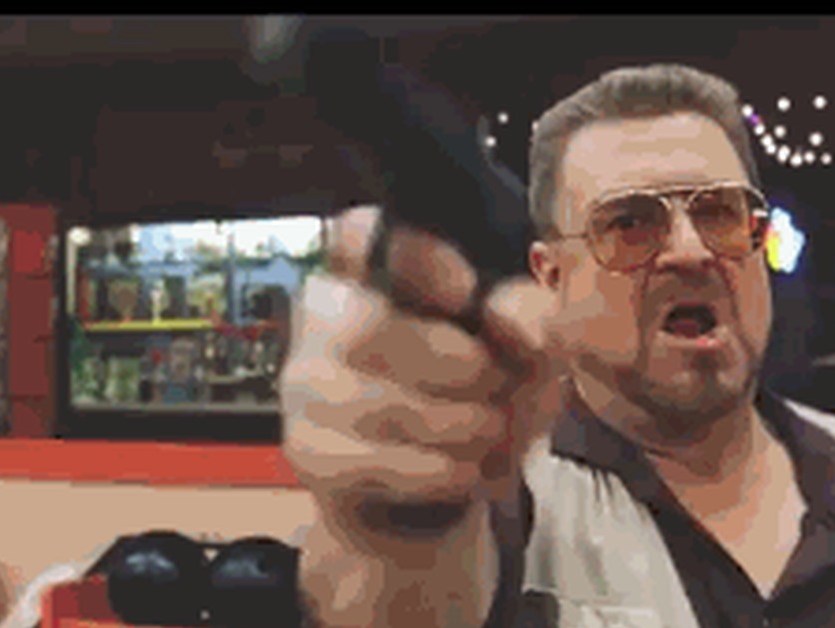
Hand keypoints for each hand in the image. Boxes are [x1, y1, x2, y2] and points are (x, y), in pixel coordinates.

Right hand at [279, 205, 560, 625]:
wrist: (430, 484)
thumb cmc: (473, 390)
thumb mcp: (520, 344)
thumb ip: (528, 318)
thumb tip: (522, 323)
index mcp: (370, 266)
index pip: (357, 234)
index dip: (413, 258)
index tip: (466, 291)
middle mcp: (322, 315)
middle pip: (372, 327)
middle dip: (459, 364)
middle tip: (499, 384)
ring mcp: (306, 385)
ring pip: (383, 403)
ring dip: (460, 425)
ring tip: (491, 431)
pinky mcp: (310, 451)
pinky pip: (381, 462)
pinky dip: (441, 470)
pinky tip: (466, 468)